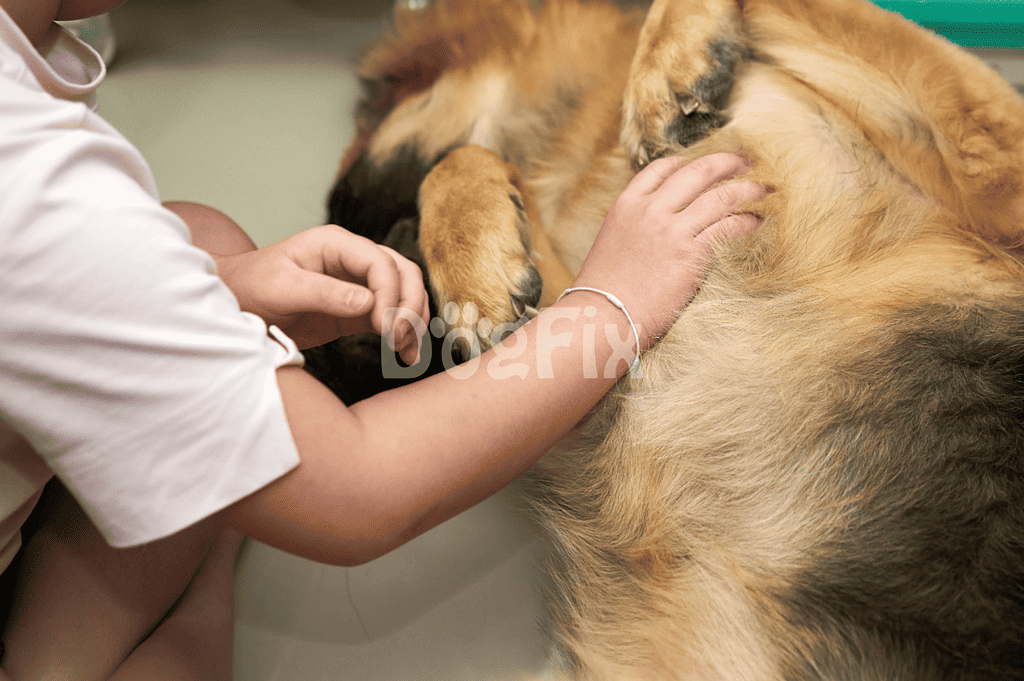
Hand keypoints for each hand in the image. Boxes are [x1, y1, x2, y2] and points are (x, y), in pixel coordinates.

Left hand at [214, 225, 428, 361]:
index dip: (390, 293)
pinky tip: (406, 355)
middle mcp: (353, 259)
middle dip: (408, 306)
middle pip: (403, 273)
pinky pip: (392, 317)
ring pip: (405, 293)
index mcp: (336, 244)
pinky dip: (404, 335)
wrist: (236, 303)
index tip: (384, 328)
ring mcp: (359, 283)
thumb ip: (324, 293)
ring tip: (407, 352)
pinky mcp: (359, 310)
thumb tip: (368, 304)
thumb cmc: (252, 287)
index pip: (380, 262)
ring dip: (413, 321)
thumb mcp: (282, 288)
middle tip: (397, 339)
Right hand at [572, 152, 765, 347]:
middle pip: (697, 172)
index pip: (661, 169)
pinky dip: (746, 221)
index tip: (702, 162)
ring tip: (763, 188)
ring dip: (746, 188)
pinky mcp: (691, 253)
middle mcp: (650, 210)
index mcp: (626, 205)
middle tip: (746, 161)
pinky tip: (755, 221)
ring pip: (719, 195)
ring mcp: (672, 229)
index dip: (686, 161)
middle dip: (725, 163)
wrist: (603, 315)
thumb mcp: (611, 244)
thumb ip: (633, 228)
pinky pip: (727, 226)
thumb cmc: (603, 291)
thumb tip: (654, 231)